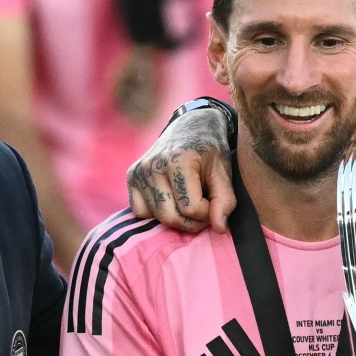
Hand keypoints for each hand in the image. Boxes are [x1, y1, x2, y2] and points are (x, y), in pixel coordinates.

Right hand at [126, 108, 235, 232]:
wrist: (191, 126)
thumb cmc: (211, 150)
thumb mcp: (224, 172)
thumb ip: (225, 200)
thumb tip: (219, 229)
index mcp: (177, 161)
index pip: (191, 208)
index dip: (208, 213)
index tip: (216, 202)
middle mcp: (152, 166)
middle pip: (171, 217)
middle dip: (193, 221)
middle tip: (205, 208)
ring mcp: (138, 172)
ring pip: (157, 217)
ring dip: (178, 218)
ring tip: (191, 201)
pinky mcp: (131, 177)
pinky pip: (140, 211)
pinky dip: (157, 212)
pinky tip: (172, 199)